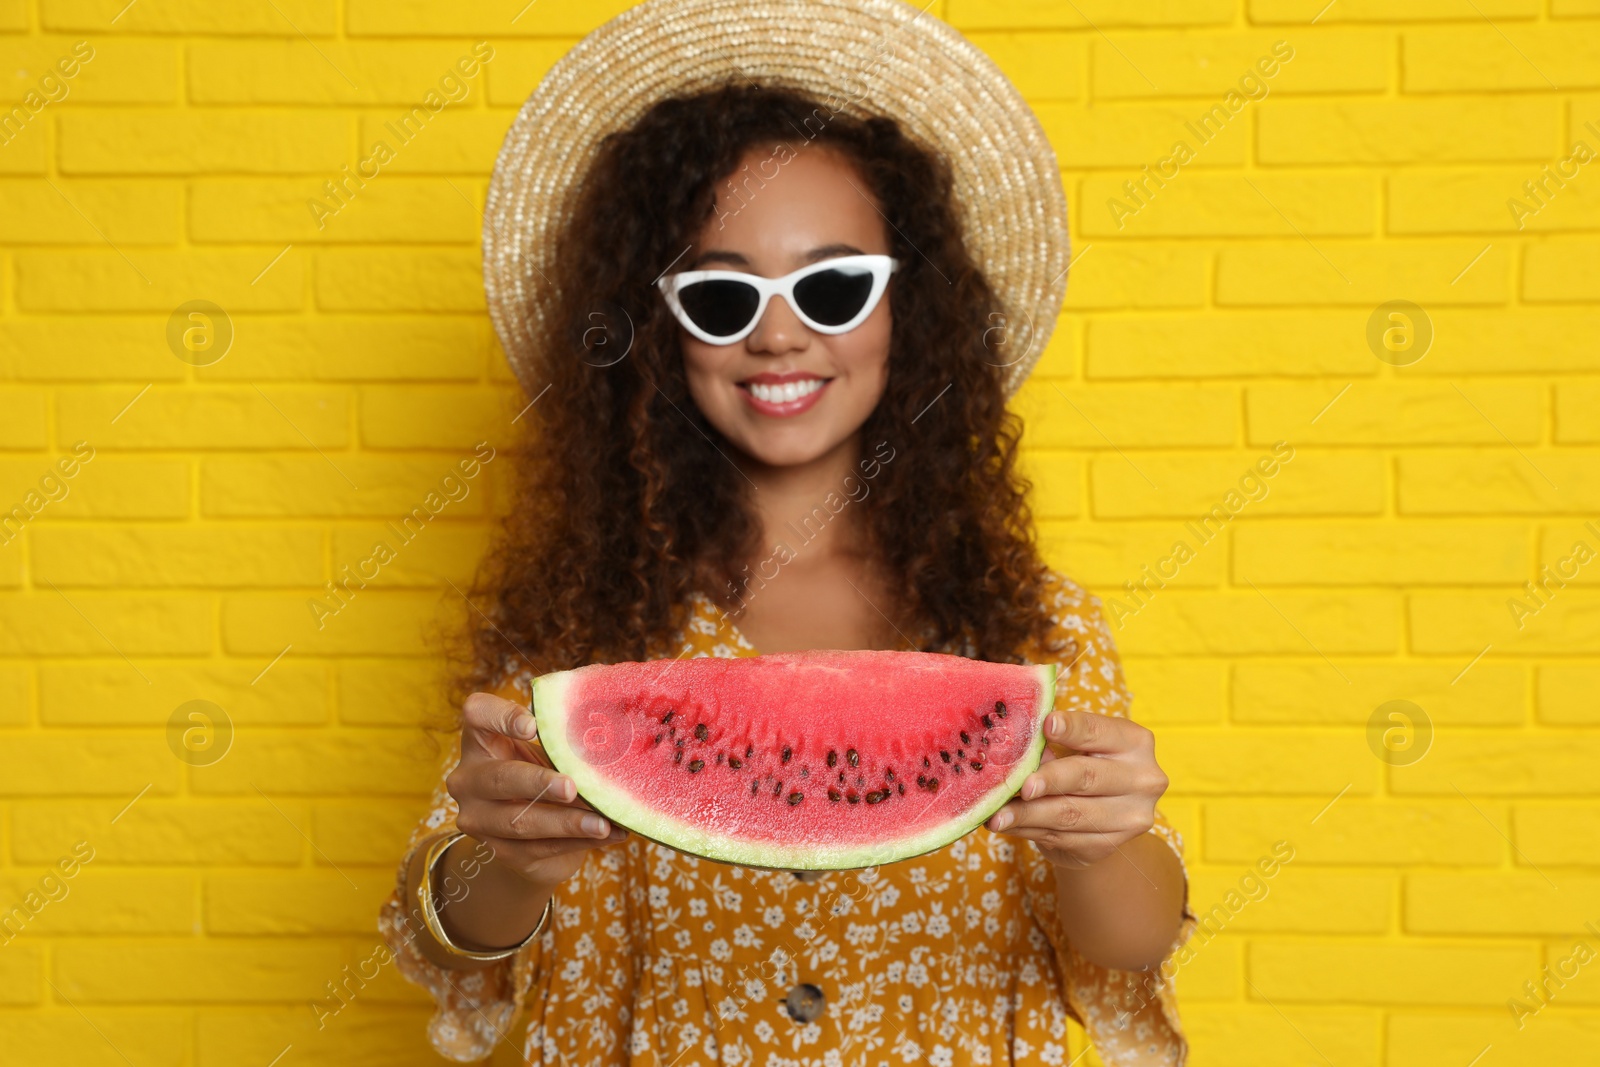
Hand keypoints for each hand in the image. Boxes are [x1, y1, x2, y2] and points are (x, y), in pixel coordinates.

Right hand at [445, 691, 628, 889]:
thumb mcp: (547, 752)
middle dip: (539, 783)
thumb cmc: (540, 773)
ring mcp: (478, 819)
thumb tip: (609, 746)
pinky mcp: (498, 851)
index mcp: (480, 740)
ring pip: (521, 822)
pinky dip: (577, 842)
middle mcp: (468, 779)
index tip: (533, 726)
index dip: (502, 717)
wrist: (529, 830)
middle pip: (500, 778)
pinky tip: (608, 835)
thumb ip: (564, 745)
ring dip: (567, 823)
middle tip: (571, 787)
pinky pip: (539, 848)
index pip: (478, 714)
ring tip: (602, 823)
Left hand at [985, 711, 1167, 869]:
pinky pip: (1062, 838)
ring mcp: (1130, 817)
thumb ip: (1051, 746)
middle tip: (1021, 785)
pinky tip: (1008, 826)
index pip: (1099, 731)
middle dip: (1049, 781)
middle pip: (1087, 776)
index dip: (1072, 728)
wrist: (1103, 818)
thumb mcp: (1075, 748)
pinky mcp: (1109, 845)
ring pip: (1070, 814)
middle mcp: (1143, 779)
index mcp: (1135, 743)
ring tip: (997, 815)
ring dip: (1028, 815)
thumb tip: (1014, 748)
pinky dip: (1029, 831)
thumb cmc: (1084, 767)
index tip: (1046, 725)